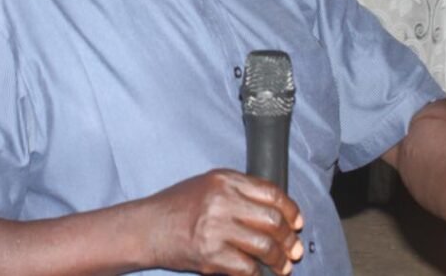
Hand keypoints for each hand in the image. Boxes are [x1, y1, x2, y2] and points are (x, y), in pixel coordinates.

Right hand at [145, 169, 303, 275]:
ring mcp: (216, 228)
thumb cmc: (177, 206)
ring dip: (279, 260)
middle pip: (273, 221)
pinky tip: (259, 274)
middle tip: (295, 249)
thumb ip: (239, 191)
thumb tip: (276, 210)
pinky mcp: (210, 254)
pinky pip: (247, 268)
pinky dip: (257, 274)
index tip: (297, 222)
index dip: (291, 210)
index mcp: (224, 180)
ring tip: (283, 266)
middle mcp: (222, 201)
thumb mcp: (208, 185)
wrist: (147, 227)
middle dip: (290, 239)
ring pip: (264, 246)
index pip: (271, 192)